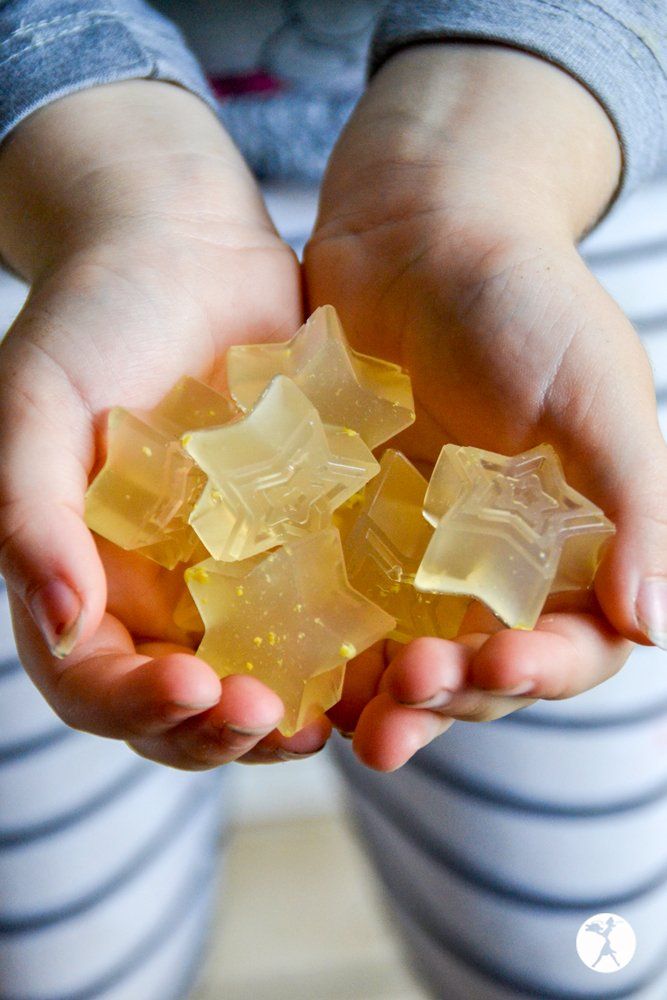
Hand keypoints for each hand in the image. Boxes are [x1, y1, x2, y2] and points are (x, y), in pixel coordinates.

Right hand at [0, 80, 329, 767]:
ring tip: (343, 713)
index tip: (194, 691)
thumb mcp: (35, 405)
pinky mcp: (299, 541)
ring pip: (260, 676)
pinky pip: (324, 611)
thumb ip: (29, 512)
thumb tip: (59, 621)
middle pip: (183, 706)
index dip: (137, 705)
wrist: (182, 251)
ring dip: (295, 712)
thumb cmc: (90, 320)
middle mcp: (159, 596)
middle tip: (280, 722)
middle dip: (225, 730)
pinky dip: (349, 646)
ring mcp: (232, 575)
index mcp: (86, 579)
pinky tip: (389, 648)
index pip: (96, 682)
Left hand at [306, 45, 663, 769]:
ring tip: (357, 724)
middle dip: (455, 697)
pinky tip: (299, 671)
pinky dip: (328, 646)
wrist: (417, 224)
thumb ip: (634, 503)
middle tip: (406, 706)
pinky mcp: (350, 523)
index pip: (575, 639)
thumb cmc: (521, 295)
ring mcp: (419, 546)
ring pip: (410, 652)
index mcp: (573, 536)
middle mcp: (498, 557)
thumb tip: (653, 625)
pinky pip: (341, 602)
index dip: (546, 670)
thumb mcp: (593, 391)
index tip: (501, 665)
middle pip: (485, 664)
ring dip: (390, 697)